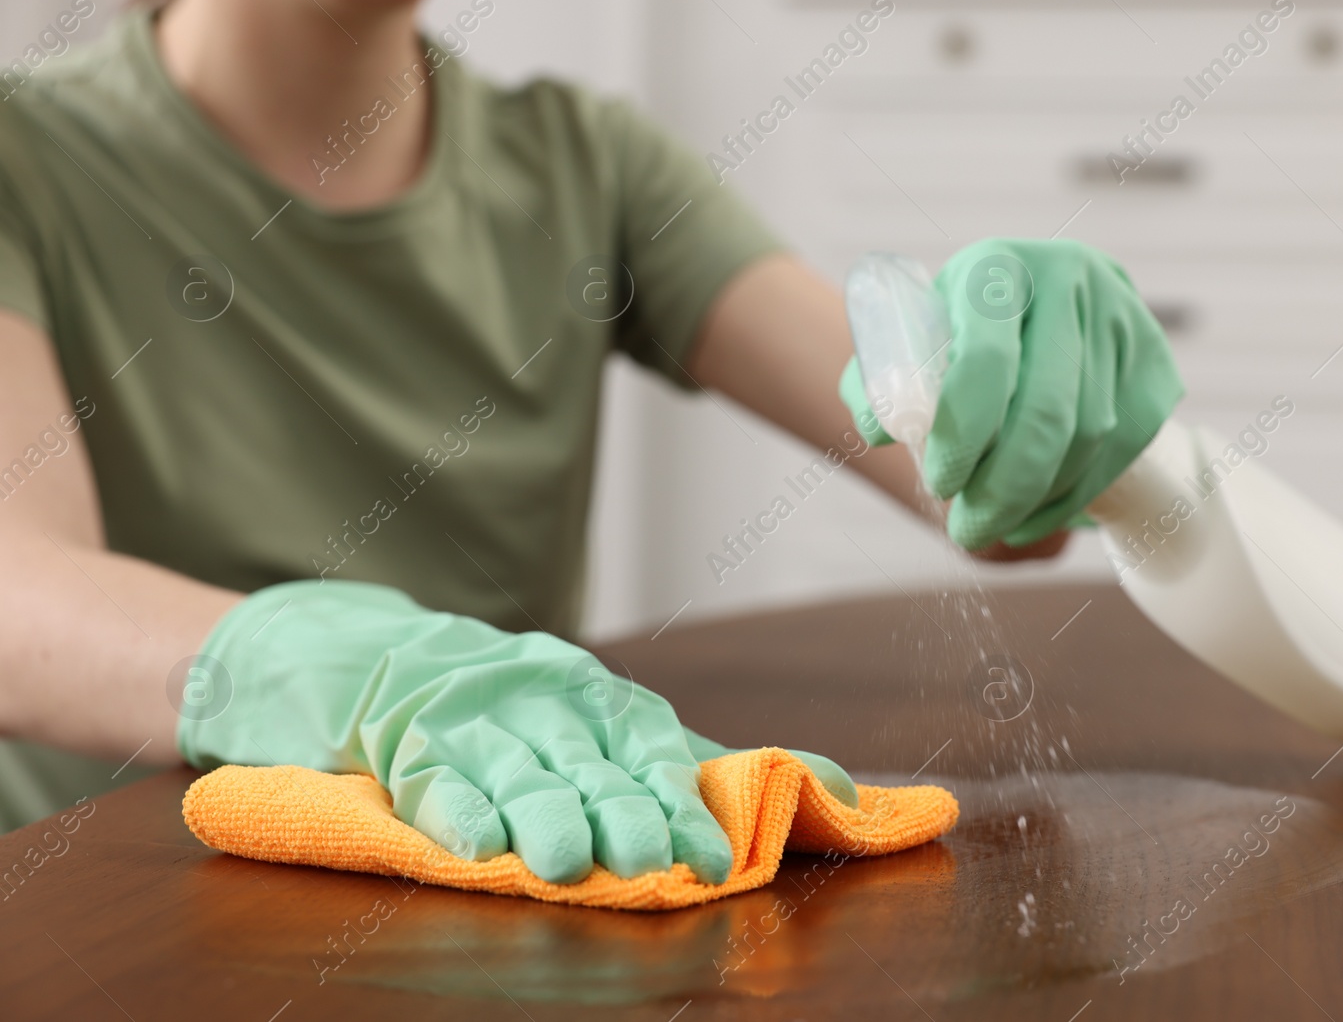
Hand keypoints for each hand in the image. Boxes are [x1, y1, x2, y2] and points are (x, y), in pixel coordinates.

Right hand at [179, 581, 851, 884]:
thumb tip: (825, 787)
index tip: (717, 858)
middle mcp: (532, 692)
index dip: (679, 798)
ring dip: (540, 812)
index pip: (645, 743)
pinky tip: (474, 841)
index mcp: (583, 691)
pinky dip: (450, 804)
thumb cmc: (482, 701)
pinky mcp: (392, 732)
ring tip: (565, 866)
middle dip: (622, 809)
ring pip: (513, 765)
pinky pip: (426, 772)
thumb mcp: (575, 718)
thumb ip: (673, 758)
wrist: (343, 650)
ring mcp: (462, 709)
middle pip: (586, 757)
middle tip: (652, 862)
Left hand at [841, 238, 1182, 549]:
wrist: (1041, 310)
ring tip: (997, 523)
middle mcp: (1067, 279)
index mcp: (995, 267)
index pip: (987, 363)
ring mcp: (1121, 319)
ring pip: (1087, 438)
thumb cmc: (957, 338)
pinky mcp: (1154, 361)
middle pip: (1046, 411)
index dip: (964, 436)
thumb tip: (880, 429)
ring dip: (1038, 498)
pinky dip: (1075, 495)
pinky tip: (1038, 514)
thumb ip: (880, 383)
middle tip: (967, 531)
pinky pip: (1122, 449)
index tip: (941, 484)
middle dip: (1002, 489)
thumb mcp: (909, 343)